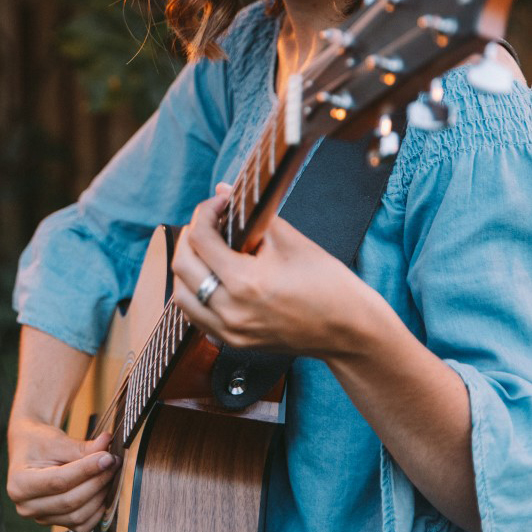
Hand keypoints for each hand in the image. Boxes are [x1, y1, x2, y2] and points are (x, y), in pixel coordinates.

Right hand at [7, 417, 119, 531]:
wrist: (31, 449)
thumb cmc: (39, 442)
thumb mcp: (57, 440)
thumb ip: (82, 448)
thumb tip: (106, 446)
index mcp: (19, 484)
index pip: (59, 481)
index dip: (86, 470)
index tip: (107, 458)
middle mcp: (26, 506)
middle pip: (70, 501)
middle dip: (96, 482)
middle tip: (113, 462)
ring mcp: (40, 517)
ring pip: (77, 515)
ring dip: (99, 496)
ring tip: (110, 473)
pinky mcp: (55, 522)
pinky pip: (80, 525)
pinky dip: (96, 511)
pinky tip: (104, 491)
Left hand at [172, 184, 368, 358]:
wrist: (350, 329)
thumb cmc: (327, 283)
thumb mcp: (289, 240)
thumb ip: (251, 214)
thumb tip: (223, 188)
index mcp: (246, 282)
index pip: (201, 239)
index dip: (205, 212)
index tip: (219, 202)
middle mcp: (231, 310)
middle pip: (182, 266)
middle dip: (190, 236)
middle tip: (209, 221)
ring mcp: (230, 331)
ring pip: (181, 294)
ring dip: (186, 266)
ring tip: (205, 248)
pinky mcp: (234, 342)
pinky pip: (195, 316)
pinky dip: (194, 292)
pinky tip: (209, 276)